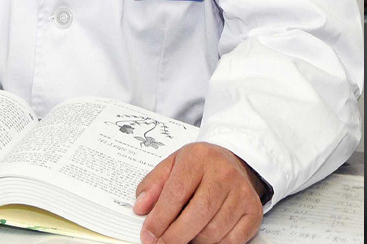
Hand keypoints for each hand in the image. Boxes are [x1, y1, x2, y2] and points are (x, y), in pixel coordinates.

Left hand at [134, 142, 263, 243]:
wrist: (233, 162)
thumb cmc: (200, 166)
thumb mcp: (173, 164)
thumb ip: (154, 184)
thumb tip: (140, 207)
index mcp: (199, 157)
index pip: (177, 192)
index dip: (160, 217)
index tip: (148, 234)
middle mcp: (223, 173)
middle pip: (198, 213)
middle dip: (175, 236)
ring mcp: (241, 193)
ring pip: (214, 231)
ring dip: (194, 241)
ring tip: (181, 238)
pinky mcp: (253, 211)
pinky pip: (232, 241)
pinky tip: (202, 238)